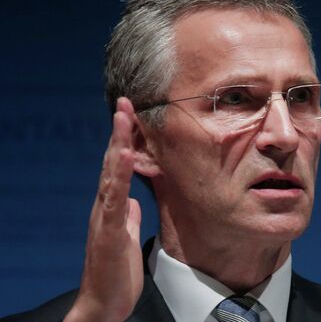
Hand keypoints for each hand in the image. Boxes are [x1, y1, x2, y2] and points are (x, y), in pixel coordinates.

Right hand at [64, 98, 143, 321]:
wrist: (103, 303)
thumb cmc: (114, 271)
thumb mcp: (126, 236)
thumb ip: (128, 216)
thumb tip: (134, 200)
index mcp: (112, 206)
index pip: (118, 167)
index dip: (124, 140)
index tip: (131, 115)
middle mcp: (105, 206)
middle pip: (112, 162)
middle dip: (120, 131)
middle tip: (125, 103)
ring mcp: (104, 217)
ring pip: (111, 174)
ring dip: (117, 144)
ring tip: (124, 117)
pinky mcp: (108, 231)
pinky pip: (115, 199)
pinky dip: (120, 175)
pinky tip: (125, 156)